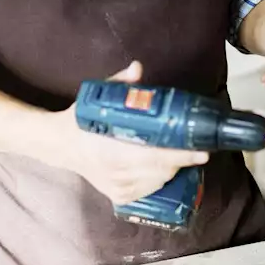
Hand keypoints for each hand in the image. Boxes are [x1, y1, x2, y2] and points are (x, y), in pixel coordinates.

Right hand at [44, 61, 208, 205]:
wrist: (62, 146)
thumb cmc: (84, 120)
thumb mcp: (98, 97)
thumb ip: (120, 84)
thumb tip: (137, 67)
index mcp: (111, 150)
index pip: (155, 156)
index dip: (181, 155)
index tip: (202, 152)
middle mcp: (116, 172)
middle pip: (162, 170)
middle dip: (181, 159)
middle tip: (191, 146)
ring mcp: (118, 187)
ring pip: (158, 181)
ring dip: (172, 168)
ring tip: (177, 154)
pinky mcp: (120, 196)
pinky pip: (150, 190)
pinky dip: (160, 178)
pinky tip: (163, 167)